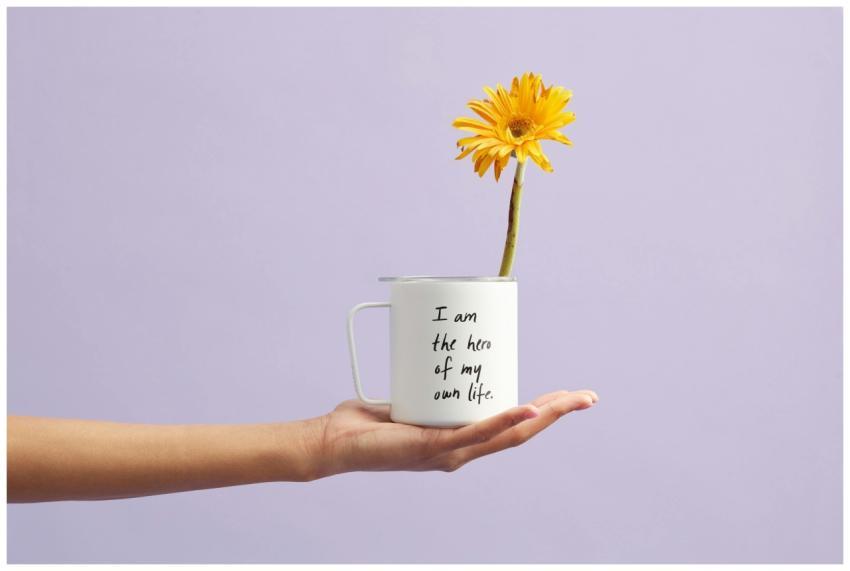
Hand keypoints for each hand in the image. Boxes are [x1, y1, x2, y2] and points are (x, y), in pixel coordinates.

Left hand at [306, 389, 597, 478]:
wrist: (335, 442)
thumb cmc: (367, 423)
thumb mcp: (409, 398)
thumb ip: (425, 383)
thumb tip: (434, 345)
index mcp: (460, 439)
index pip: (511, 426)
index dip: (543, 412)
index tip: (568, 396)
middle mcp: (462, 450)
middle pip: (521, 432)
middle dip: (557, 414)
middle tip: (587, 397)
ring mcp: (450, 452)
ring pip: (507, 435)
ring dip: (543, 416)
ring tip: (570, 400)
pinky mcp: (433, 447)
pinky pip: (475, 433)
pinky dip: (504, 422)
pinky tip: (527, 411)